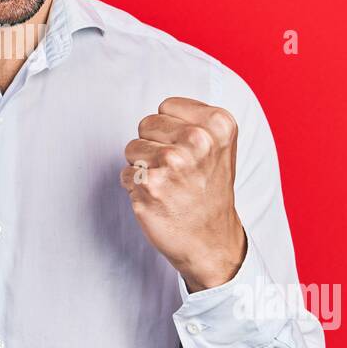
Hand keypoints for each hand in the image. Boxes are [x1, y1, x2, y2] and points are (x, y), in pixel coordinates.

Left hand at [120, 97, 246, 291]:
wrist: (211, 241)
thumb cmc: (210, 192)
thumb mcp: (221, 146)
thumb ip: (195, 120)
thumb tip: (163, 108)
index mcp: (218, 124)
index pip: (166, 106)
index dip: (171, 129)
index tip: (188, 150)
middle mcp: (198, 140)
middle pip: (146, 124)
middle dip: (154, 145)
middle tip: (177, 170)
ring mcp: (173, 163)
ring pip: (132, 148)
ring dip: (143, 167)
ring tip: (168, 184)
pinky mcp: (150, 185)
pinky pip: (125, 173)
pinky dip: (135, 188)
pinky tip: (158, 199)